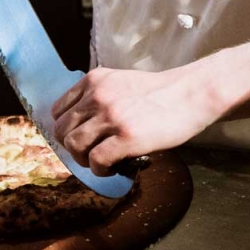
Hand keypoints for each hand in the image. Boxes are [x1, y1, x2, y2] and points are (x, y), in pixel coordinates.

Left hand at [50, 66, 220, 174]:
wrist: (191, 94)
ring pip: (74, 146)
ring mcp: (111, 116)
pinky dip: (100, 169)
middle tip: (90, 154)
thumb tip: (82, 124)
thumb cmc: (161, 92)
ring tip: (101, 162)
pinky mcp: (126, 137)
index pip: (58, 110)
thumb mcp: (122, 82)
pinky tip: (113, 167)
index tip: (79, 138)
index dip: (65, 129)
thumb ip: (100, 96)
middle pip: (62, 131)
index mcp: (94, 80)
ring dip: (84, 160)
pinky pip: (96, 160)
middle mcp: (98, 96)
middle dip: (73, 148)